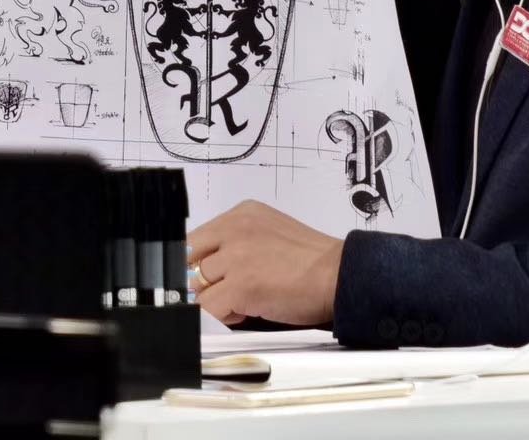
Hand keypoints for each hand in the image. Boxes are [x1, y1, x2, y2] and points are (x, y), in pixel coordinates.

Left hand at [187, 200, 343, 326]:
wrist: (339, 275)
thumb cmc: (311, 260)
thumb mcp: (269, 232)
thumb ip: (238, 240)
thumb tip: (210, 265)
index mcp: (242, 214)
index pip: (197, 238)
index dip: (200, 262)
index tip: (210, 276)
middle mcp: (234, 229)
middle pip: (190, 258)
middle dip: (201, 279)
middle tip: (224, 290)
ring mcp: (235, 256)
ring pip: (198, 285)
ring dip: (216, 298)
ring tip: (242, 300)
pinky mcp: (239, 285)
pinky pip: (209, 307)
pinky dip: (224, 314)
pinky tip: (247, 311)